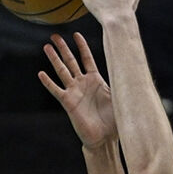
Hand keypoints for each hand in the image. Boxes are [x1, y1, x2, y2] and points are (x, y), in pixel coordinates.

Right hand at [38, 32, 116, 148]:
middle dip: (63, 48)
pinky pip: (56, 90)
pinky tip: (41, 74)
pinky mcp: (68, 103)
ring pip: (62, 71)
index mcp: (96, 80)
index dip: (82, 46)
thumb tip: (131, 68)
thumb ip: (120, 83)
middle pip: (71, 61)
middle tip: (54, 36)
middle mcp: (83, 83)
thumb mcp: (120, 97)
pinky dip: (48, 82)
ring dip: (54, 59)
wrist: (105, 139)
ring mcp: (74, 92)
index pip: (87, 59)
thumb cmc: (114, 121)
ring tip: (46, 47)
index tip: (76, 34)